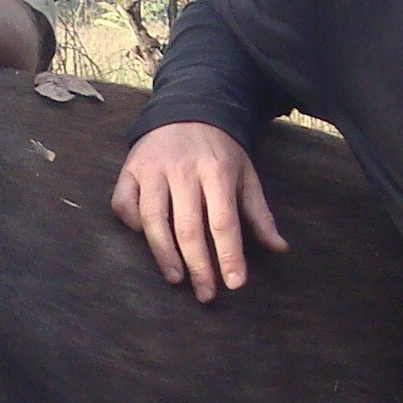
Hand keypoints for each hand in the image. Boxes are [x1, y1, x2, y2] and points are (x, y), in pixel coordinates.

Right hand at [109, 121, 286, 302]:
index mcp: (216, 171)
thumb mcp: (246, 174)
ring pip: (152, 220)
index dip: (228, 255)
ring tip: (177, 279)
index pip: (223, 221)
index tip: (234, 284)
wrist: (186, 109)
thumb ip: (259, 214)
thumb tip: (279, 248)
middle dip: (198, 266)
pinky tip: (147, 241)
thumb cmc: (219, 150)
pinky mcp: (129, 170)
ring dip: (164, 255)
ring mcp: (152, 169)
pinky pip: (124, 205)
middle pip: (188, 227)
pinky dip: (132, 227)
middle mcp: (182, 170)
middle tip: (206, 293)